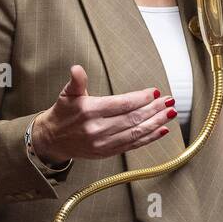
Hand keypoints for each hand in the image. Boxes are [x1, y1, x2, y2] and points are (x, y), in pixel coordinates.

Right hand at [32, 65, 177, 163]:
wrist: (52, 140)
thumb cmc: (63, 114)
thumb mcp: (67, 94)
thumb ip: (76, 81)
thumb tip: (76, 69)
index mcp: (90, 112)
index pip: (122, 104)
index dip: (141, 98)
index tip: (155, 92)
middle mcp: (97, 129)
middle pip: (132, 118)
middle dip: (154, 109)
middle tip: (169, 101)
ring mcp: (103, 143)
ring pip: (135, 133)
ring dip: (156, 123)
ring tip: (170, 113)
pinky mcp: (107, 152)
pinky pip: (132, 145)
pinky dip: (149, 138)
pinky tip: (161, 130)